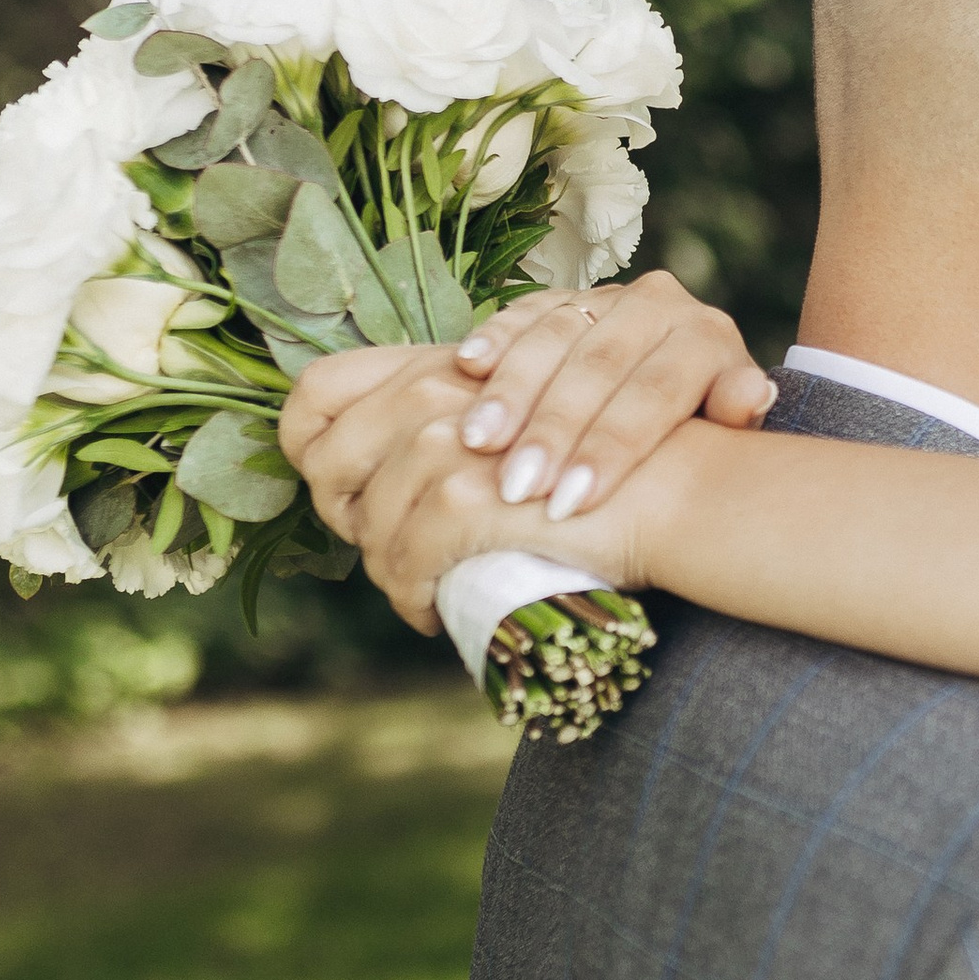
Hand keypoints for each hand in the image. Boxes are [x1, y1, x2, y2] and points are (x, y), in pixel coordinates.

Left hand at [280, 345, 638, 627]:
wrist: (673, 495)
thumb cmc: (599, 469)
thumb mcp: (512, 431)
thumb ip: (445, 434)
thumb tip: (368, 491)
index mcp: (440, 365)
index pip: (318, 388)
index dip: (304, 445)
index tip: (338, 493)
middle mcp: (438, 391)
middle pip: (328, 462)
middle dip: (344, 520)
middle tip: (383, 552)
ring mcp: (452, 443)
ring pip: (367, 522)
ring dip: (385, 569)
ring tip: (420, 589)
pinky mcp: (470, 499)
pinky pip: (405, 561)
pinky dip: (412, 597)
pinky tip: (435, 614)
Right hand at [443, 270, 772, 522]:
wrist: (689, 382)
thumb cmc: (705, 429)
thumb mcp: (731, 429)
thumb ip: (735, 414)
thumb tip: (749, 396)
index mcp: (708, 337)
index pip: (654, 393)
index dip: (611, 448)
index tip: (571, 502)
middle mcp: (660, 304)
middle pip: (598, 365)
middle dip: (553, 428)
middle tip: (516, 485)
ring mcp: (609, 295)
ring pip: (554, 335)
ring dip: (512, 389)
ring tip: (478, 440)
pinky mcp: (565, 296)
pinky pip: (525, 310)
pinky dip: (494, 335)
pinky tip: (466, 365)